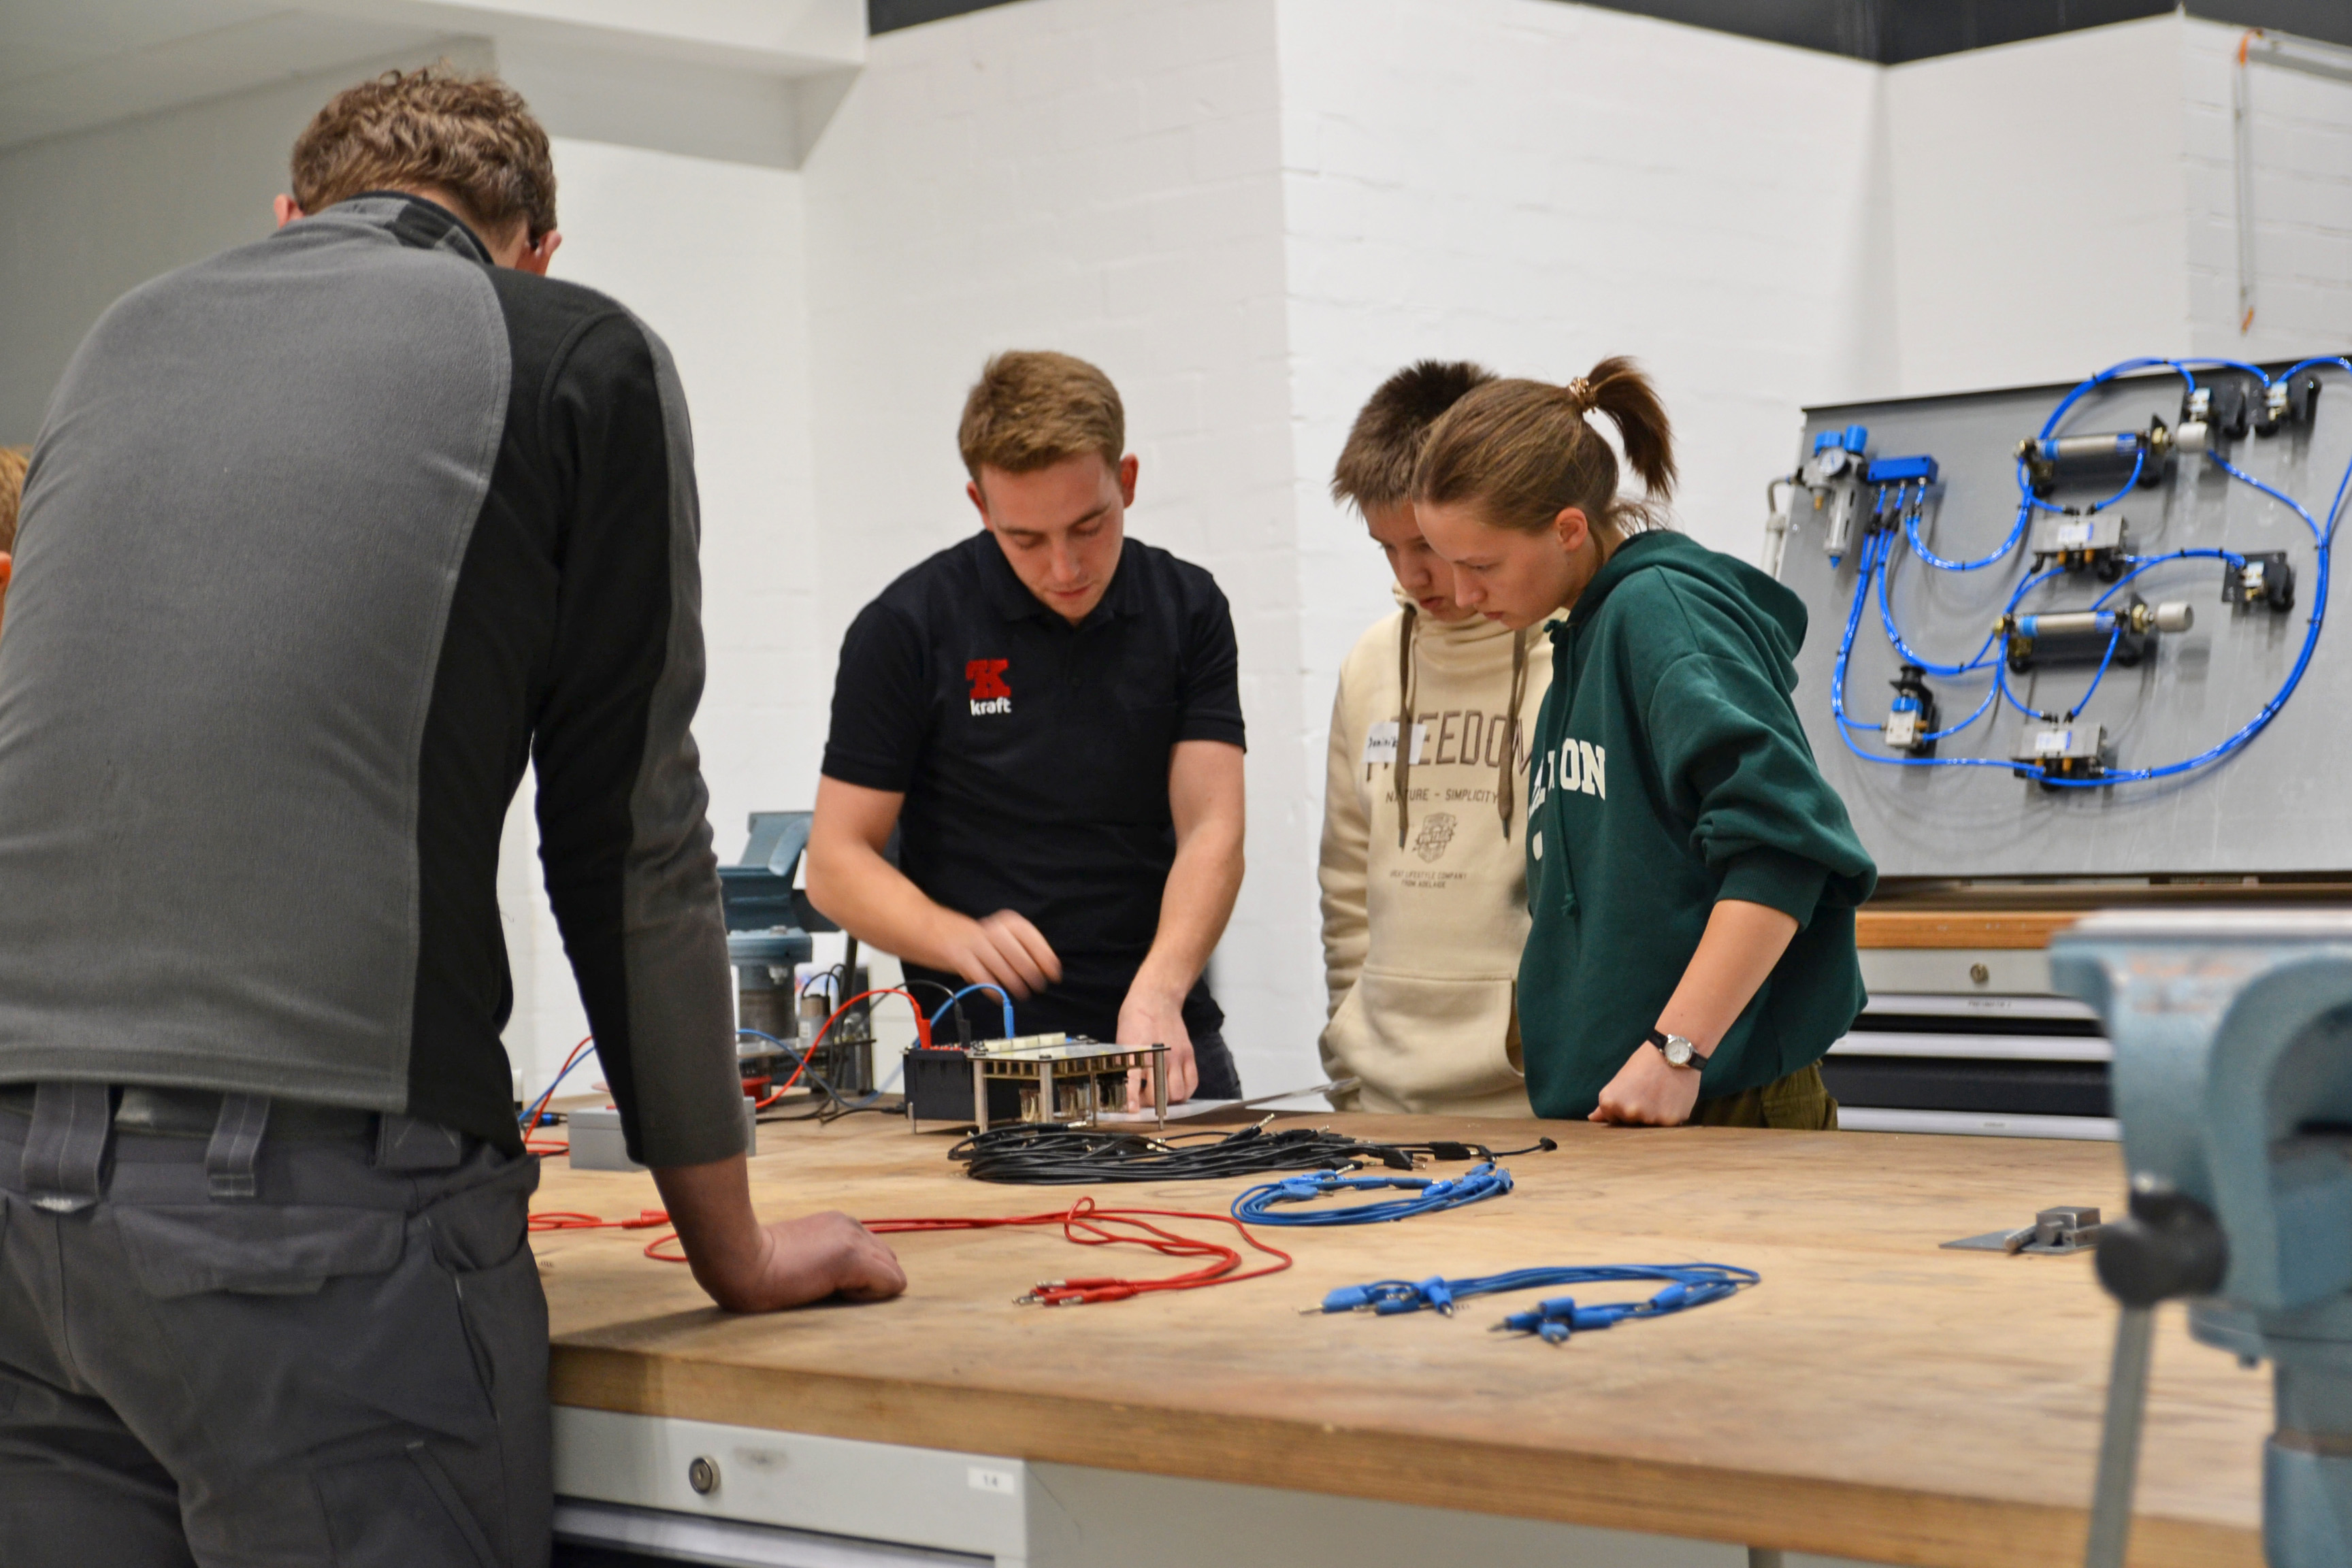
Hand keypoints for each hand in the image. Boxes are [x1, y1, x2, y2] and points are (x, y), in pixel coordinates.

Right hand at [697, 1211, 906, 1313]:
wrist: (739, 1261)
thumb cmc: (759, 1266)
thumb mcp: (800, 1254)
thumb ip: (826, 1259)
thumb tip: (845, 1284)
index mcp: (839, 1224)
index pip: (875, 1254)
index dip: (860, 1278)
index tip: (827, 1284)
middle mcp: (852, 1226)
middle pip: (889, 1262)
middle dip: (870, 1282)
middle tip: (831, 1291)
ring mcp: (854, 1239)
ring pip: (893, 1273)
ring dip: (869, 1289)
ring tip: (830, 1291)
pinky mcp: (853, 1257)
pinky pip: (891, 1283)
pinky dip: (870, 1296)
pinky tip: (835, 1292)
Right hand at [935, 908, 1061, 1000]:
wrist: (935, 930)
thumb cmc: (977, 938)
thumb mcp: (1002, 935)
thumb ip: (1022, 948)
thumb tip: (1047, 969)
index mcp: (1007, 922)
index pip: (1031, 938)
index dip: (1045, 957)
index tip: (1054, 973)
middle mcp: (993, 930)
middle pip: (1018, 954)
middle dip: (1031, 973)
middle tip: (1038, 986)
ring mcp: (975, 943)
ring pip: (1001, 967)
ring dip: (1014, 983)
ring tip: (1022, 993)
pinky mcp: (960, 958)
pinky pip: (981, 977)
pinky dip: (993, 989)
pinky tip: (999, 996)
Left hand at [1118, 987, 1197, 1107]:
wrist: (1157, 998)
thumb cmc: (1135, 1017)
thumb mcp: (1121, 1040)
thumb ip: (1124, 1064)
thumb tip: (1120, 1085)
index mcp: (1139, 1051)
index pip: (1135, 1081)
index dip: (1133, 1099)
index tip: (1131, 1110)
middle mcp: (1160, 1056)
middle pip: (1161, 1094)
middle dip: (1151, 1103)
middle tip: (1144, 1099)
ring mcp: (1177, 1056)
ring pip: (1178, 1093)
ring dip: (1168, 1100)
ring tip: (1160, 1095)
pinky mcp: (1189, 1055)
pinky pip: (1192, 1082)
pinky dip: (1184, 1092)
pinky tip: (1175, 1089)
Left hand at [1589, 1043, 1703, 1125]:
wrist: (1672, 1052)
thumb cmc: (1644, 1064)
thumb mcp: (1619, 1081)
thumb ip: (1605, 1105)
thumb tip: (1592, 1119)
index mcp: (1610, 1103)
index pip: (1614, 1119)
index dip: (1625, 1106)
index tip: (1633, 1092)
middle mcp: (1628, 1112)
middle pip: (1632, 1125)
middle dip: (1640, 1112)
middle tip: (1649, 1091)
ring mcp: (1649, 1118)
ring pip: (1651, 1126)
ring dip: (1657, 1115)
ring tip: (1661, 1093)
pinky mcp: (1670, 1120)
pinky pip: (1668, 1125)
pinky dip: (1672, 1114)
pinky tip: (1673, 1097)